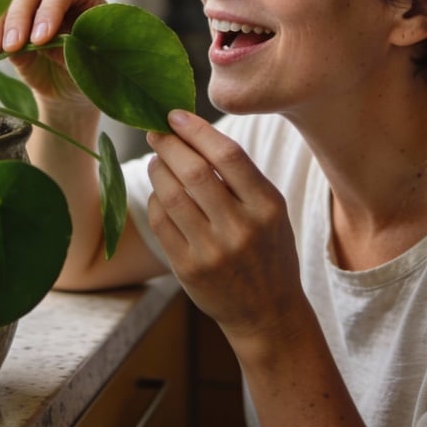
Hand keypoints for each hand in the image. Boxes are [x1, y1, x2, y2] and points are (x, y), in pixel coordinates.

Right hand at [0, 0, 105, 103]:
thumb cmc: (84, 64)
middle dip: (18, 18)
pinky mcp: (6, 16)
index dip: (49, 11)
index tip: (41, 39)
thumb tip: (46, 43)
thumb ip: (68, 47)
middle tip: (12, 45)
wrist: (67, 80)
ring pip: (4, 1)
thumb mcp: (83, 59)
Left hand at [146, 110, 305, 339]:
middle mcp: (241, 228)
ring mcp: (213, 251)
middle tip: (156, 130)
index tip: (175, 114)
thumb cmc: (268, 250)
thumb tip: (192, 133)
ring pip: (172, 195)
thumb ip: (241, 177)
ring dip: (158, 169)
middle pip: (195, 171)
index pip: (228, 154)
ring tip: (157, 159)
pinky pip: (161, 222)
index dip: (196, 129)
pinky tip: (160, 192)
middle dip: (169, 144)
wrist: (267, 312)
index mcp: (267, 206)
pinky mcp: (188, 269)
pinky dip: (155, 200)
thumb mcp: (272, 211)